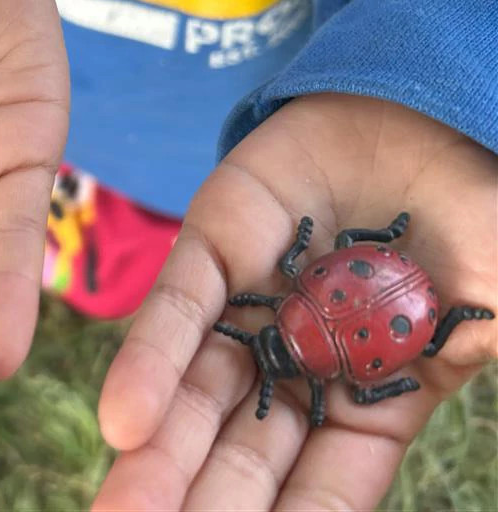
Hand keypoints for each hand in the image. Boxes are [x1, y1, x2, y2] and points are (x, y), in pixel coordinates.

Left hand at [95, 94, 495, 509]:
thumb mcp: (493, 315)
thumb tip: (429, 413)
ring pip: (200, 390)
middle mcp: (300, 356)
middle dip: (204, 504)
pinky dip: (153, 361)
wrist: (433, 113)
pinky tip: (124, 421)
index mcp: (369, 392)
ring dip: (162, 455)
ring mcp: (254, 304)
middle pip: (244, 448)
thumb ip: (468, 362)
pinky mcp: (215, 245)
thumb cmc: (481, 217)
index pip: (320, 480)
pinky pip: (182, 307)